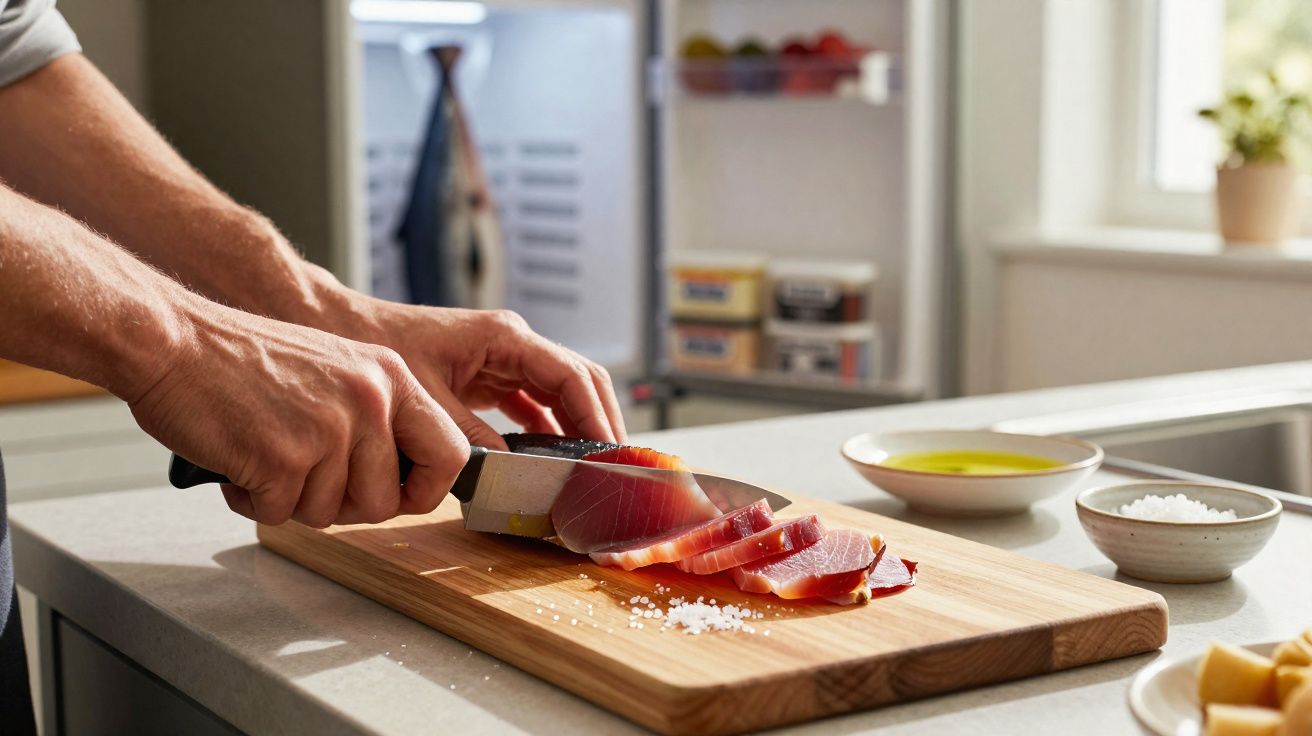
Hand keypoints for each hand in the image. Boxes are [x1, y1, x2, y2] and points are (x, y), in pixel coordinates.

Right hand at [127, 296, 469, 526]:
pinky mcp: (282, 458)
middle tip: (309, 480)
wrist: (173, 340)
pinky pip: (280, 513)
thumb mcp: (338, 369)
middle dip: (350, 508)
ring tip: (264, 455)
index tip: (402, 495)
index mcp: (391, 377)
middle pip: (389, 502)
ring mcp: (329, 429)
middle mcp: (370, 400)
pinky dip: (253, 501)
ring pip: (331, 514)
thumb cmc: (243, 359)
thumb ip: (377, 415)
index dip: (428, 489)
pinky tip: (237, 463)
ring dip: (293, 500)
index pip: (451, 453)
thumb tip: (402, 479)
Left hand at [340, 300, 626, 449]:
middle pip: (579, 382)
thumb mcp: (428, 399)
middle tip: (612, 469)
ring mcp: (504, 358)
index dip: (596, 418)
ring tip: (590, 471)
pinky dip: (548, 430)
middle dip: (600, 424)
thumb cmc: (380, 347)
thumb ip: (472, 436)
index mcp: (506, 337)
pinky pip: (534, 403)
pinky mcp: (490, 375)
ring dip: (577, 429)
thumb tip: (512, 472)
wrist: (342, 326)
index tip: (608, 455)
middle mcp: (513, 343)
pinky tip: (552, 461)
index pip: (572, 377)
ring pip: (561, 393)